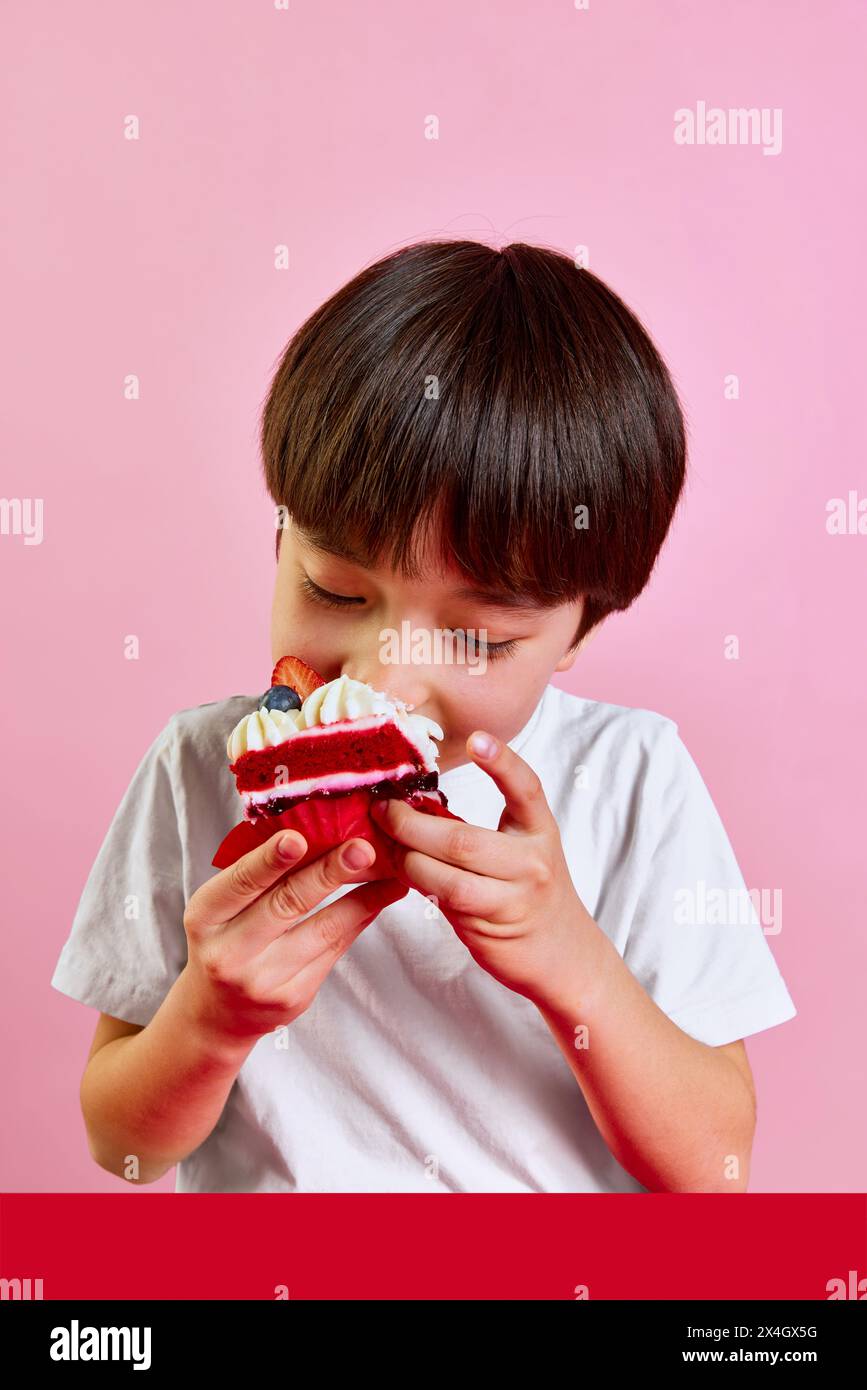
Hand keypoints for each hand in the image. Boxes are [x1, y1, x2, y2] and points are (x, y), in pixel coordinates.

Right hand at [182, 829, 408, 1045]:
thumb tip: (313, 830)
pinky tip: (378, 900)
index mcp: (205, 918)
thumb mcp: (220, 908)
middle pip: (286, 904)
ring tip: (392, 874)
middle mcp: (229, 952)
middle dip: (328, 873)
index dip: (269, 860)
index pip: (240, 883)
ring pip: (322, 931)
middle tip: (361, 848)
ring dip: (362, 898)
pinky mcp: (292, 998)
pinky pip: (334, 951)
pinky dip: (358, 920)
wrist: (216, 1013)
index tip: (298, 837)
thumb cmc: (222, 941)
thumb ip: (254, 875)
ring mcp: (262, 980)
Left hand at [370, 731, 602, 1006]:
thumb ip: (483, 829)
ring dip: (408, 860)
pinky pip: (445, 901)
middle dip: (412, 824)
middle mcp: (532, 862)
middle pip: (463, 839)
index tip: (477, 739)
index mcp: (540, 830)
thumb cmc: (530, 890)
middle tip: (384, 810)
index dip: (503, 762)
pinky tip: (404, 871)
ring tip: (390, 847)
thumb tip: (417, 806)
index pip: (527, 788)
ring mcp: (514, 897)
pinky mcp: (493, 925)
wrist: (562, 951)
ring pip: (447, 876)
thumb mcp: (521, 850)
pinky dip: (417, 883)